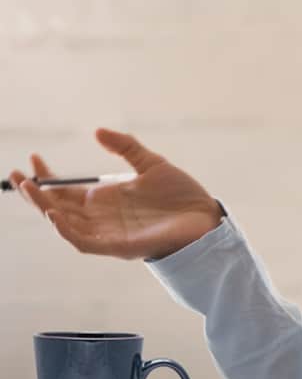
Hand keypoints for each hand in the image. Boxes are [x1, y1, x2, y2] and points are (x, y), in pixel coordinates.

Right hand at [8, 128, 223, 260]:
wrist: (206, 217)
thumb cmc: (182, 196)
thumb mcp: (151, 163)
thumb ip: (125, 147)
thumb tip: (97, 131)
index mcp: (106, 200)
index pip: (66, 191)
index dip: (47, 177)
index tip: (34, 158)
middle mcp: (103, 218)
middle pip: (59, 209)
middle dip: (36, 194)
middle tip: (17, 176)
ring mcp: (109, 234)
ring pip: (67, 226)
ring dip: (46, 210)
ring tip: (32, 190)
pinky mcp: (120, 247)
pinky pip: (86, 243)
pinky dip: (68, 231)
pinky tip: (55, 215)